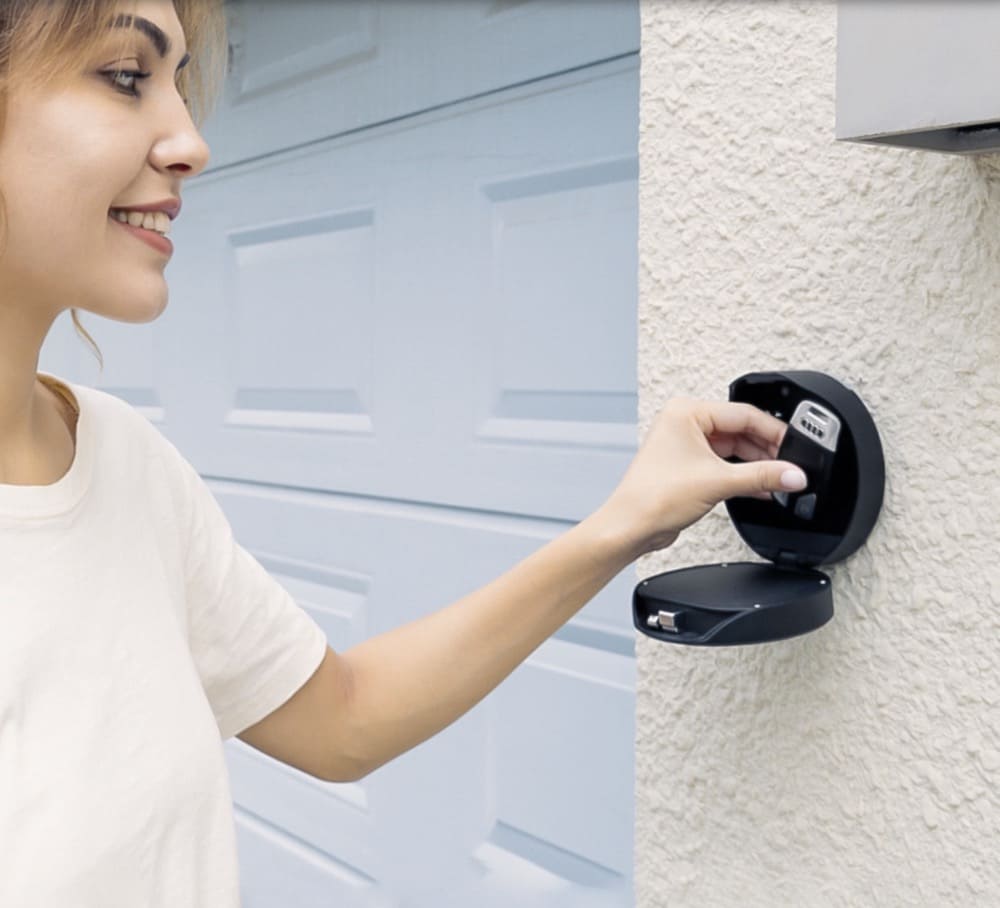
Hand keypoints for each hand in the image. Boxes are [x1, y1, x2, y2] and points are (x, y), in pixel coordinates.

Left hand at [598, 398, 807, 556]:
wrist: (631, 527)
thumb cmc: (653, 497)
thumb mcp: (718, 482)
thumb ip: (762, 476)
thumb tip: (793, 474)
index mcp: (687, 412)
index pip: (743, 414)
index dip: (774, 432)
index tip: (796, 448)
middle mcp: (684, 424)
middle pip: (740, 430)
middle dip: (767, 450)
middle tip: (790, 466)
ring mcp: (685, 445)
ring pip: (733, 448)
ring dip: (756, 465)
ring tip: (780, 479)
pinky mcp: (688, 466)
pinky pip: (724, 464)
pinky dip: (743, 475)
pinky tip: (762, 487)